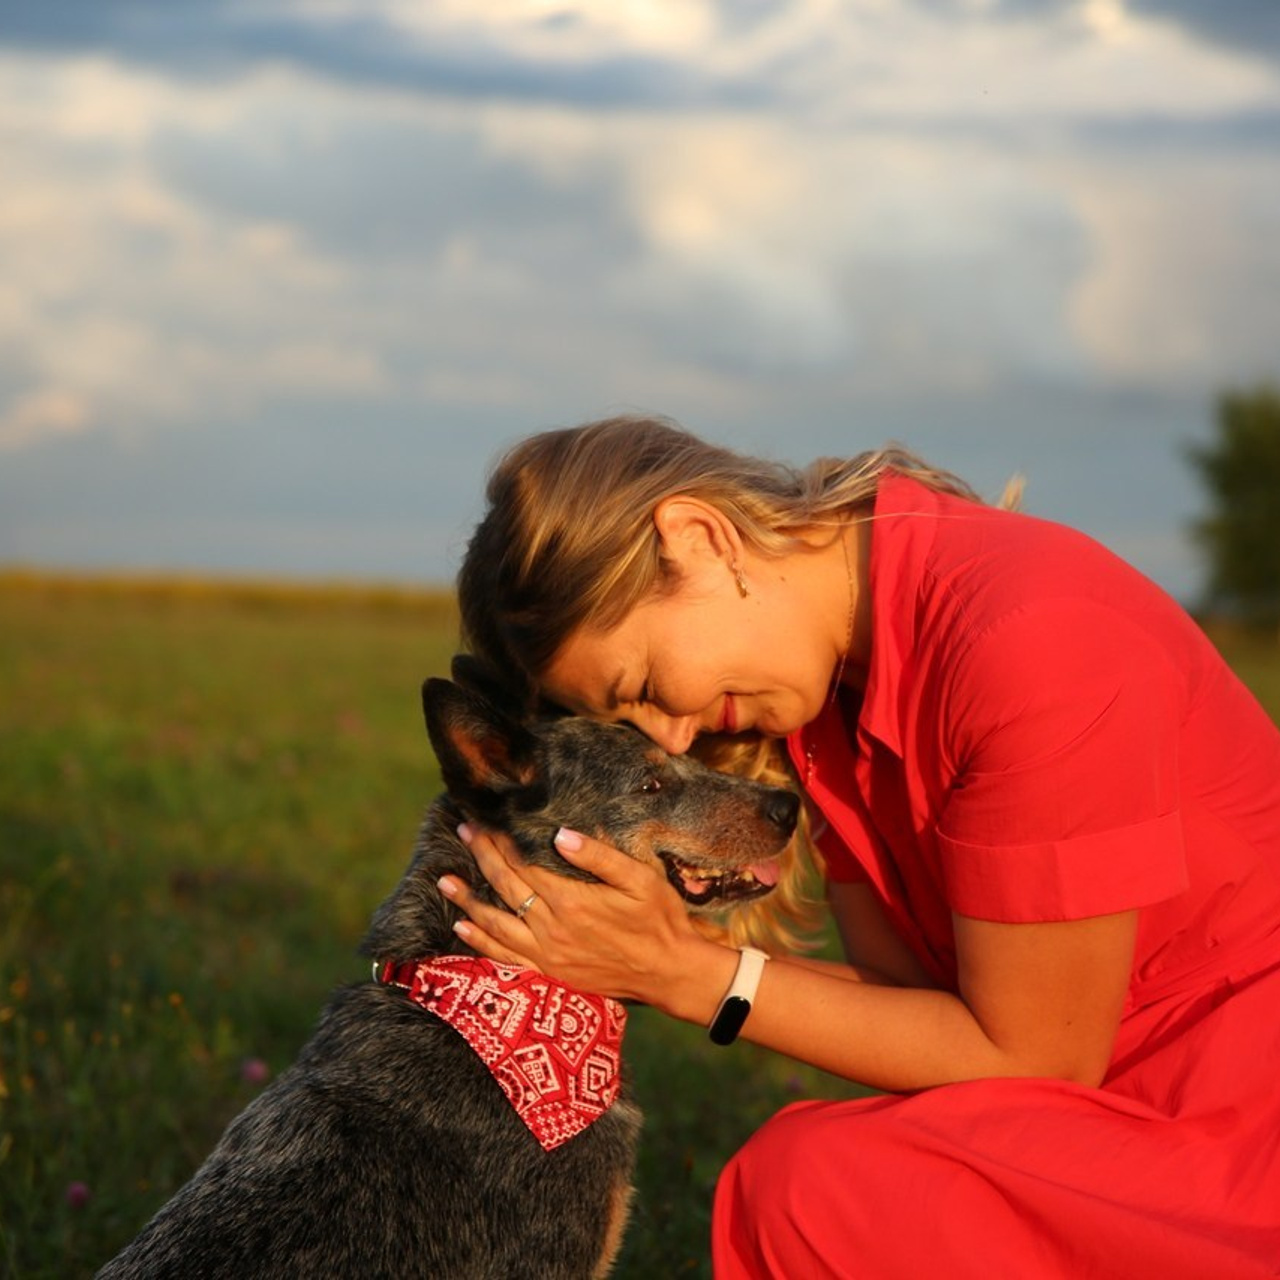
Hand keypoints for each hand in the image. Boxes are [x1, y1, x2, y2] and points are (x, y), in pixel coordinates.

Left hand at [438, 824, 715, 1007]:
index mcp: (571, 901)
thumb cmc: (660, 921)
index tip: (485, 820)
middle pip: (506, 887)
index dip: (502, 841)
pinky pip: (505, 957)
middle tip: (463, 831)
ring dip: (468, 900)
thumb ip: (599, 858)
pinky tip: (463, 928)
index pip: (524, 864)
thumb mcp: (641, 881)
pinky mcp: (549, 973)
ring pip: (495, 923)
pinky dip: (481, 942)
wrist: (670, 974)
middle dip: (482, 856)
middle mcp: (551, 928)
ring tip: (444, 880)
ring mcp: (547, 954)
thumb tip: (560, 835)